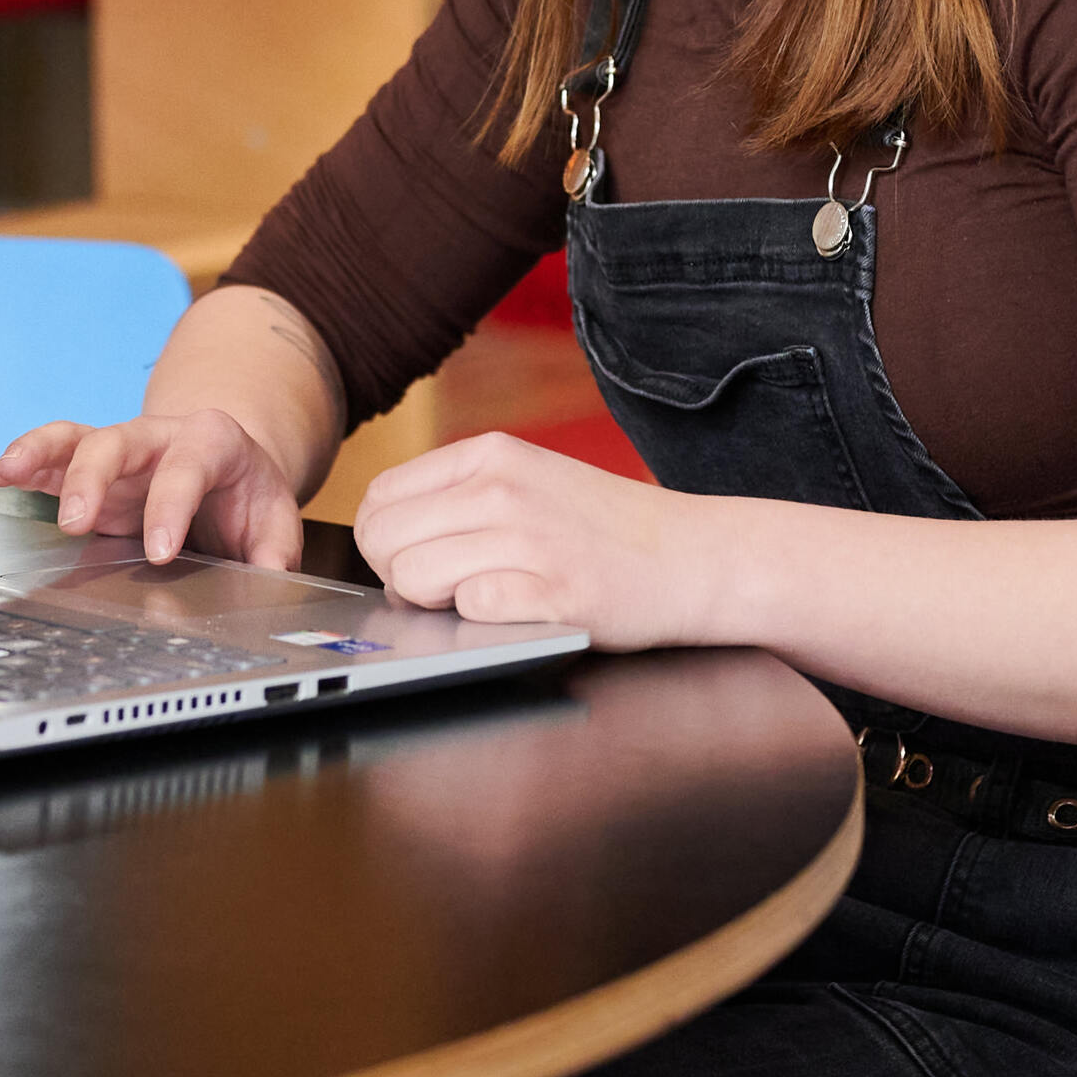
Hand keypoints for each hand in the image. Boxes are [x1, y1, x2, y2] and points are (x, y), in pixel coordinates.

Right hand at [0, 408, 310, 567]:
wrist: (231, 464)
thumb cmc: (248, 495)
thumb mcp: (276, 520)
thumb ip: (275, 552)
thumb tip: (269, 585)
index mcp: (212, 442)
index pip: (187, 467)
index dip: (171, 506)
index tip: (159, 552)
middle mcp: (159, 436)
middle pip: (118, 440)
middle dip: (92, 478)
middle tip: (76, 524)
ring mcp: (121, 449)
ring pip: (76, 437)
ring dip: (39, 453)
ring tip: (6, 471)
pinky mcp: (92, 466)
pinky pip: (54, 453)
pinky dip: (23, 462)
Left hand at [348, 434, 724, 649]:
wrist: (696, 557)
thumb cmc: (607, 529)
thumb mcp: (529, 480)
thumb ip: (460, 496)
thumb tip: (384, 538)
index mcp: (490, 455)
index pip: (380, 497)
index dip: (385, 541)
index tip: (417, 559)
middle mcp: (502, 488)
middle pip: (385, 540)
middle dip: (401, 576)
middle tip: (447, 590)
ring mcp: (527, 539)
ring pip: (413, 576)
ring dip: (436, 603)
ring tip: (484, 599)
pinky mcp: (552, 592)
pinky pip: (470, 609)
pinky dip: (482, 621)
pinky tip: (520, 610)